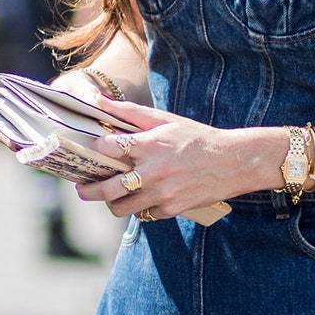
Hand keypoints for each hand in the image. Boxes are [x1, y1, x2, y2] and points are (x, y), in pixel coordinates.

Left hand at [79, 96, 271, 218]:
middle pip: (107, 188)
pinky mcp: (170, 209)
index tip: (95, 151)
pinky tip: (143, 198)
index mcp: (149, 145)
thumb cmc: (196, 137)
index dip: (97, 150)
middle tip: (82, 189)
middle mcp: (152, 172)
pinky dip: (140, 208)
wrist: (232, 162)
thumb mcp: (165, 120)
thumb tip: (98, 100)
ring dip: (112, 203)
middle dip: (88, 191)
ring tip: (112, 197)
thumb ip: (130, 112)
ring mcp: (161, 193)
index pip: (108, 148)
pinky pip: (144, 214)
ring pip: (121, 207)